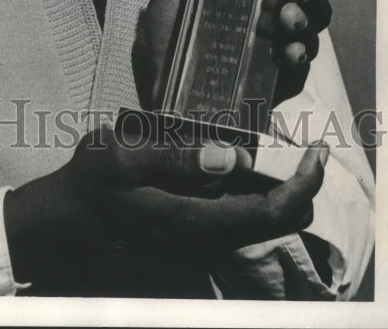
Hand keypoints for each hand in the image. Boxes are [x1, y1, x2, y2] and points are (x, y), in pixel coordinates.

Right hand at [71, 124, 328, 255]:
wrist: (71, 215)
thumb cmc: (93, 179)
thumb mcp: (120, 156)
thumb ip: (173, 156)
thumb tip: (230, 156)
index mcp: (196, 220)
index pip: (272, 212)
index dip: (303, 184)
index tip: (316, 151)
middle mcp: (209, 237)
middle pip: (278, 222)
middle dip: (301, 187)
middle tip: (306, 148)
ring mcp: (204, 238)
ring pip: (264, 223)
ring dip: (282, 191)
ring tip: (282, 152)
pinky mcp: (197, 230)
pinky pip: (245, 217)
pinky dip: (261, 194)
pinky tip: (246, 163)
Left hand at [144, 0, 331, 107]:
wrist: (158, 78)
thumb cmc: (169, 32)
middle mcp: (272, 20)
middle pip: (312, 3)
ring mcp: (277, 51)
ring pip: (311, 34)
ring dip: (305, 21)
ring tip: (288, 17)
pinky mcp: (276, 83)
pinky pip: (299, 71)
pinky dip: (298, 57)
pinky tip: (289, 51)